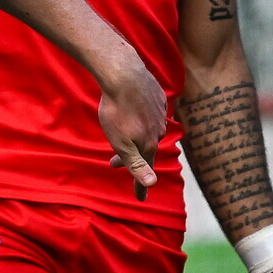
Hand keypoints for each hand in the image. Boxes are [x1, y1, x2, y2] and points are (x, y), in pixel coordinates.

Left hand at [98, 53, 166, 199]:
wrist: (124, 74)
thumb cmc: (117, 110)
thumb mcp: (121, 142)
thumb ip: (136, 163)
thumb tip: (152, 184)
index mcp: (149, 143)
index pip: (146, 170)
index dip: (141, 185)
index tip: (140, 199)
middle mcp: (159, 129)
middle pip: (146, 149)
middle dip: (131, 159)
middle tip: (113, 163)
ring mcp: (159, 112)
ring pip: (149, 131)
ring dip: (137, 137)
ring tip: (123, 136)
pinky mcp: (157, 96)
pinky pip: (151, 113)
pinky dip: (142, 119)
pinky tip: (135, 115)